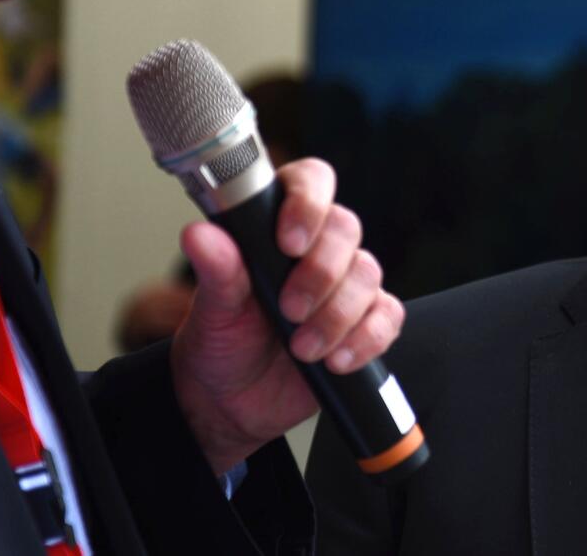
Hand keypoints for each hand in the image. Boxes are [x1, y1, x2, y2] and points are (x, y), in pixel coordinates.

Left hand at [169, 158, 403, 474]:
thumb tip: (199, 234)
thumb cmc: (220, 344)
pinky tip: (336, 359)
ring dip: (336, 315)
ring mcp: (345, 284)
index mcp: (278, 226)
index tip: (289, 242)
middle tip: (289, 309)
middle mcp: (317, 248)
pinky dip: (365, 339)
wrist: (232, 404)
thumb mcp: (212, 309)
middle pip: (345, 229)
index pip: (311, 182)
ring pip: (367, 274)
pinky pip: (387, 316)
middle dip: (320, 274)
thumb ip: (217, 270)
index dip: (308, 202)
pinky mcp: (366, 322)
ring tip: (302, 348)